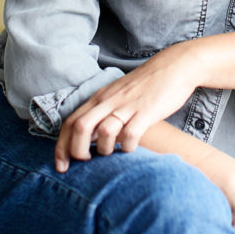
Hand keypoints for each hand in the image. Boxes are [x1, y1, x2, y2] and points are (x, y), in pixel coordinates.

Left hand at [55, 42, 197, 170]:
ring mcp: (127, 106)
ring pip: (103, 132)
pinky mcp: (146, 111)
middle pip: (80, 127)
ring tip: (111, 153)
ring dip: (103, 149)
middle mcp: (109, 101)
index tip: (61, 166)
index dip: (61, 147)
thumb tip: (88, 139)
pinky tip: (130, 148)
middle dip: (76, 151)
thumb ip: (103, 113)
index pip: (70, 122)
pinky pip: (130, 135)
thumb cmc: (145, 86)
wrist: (173, 67)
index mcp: (99, 98)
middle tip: (85, 163)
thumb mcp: (117, 95)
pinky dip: (127, 147)